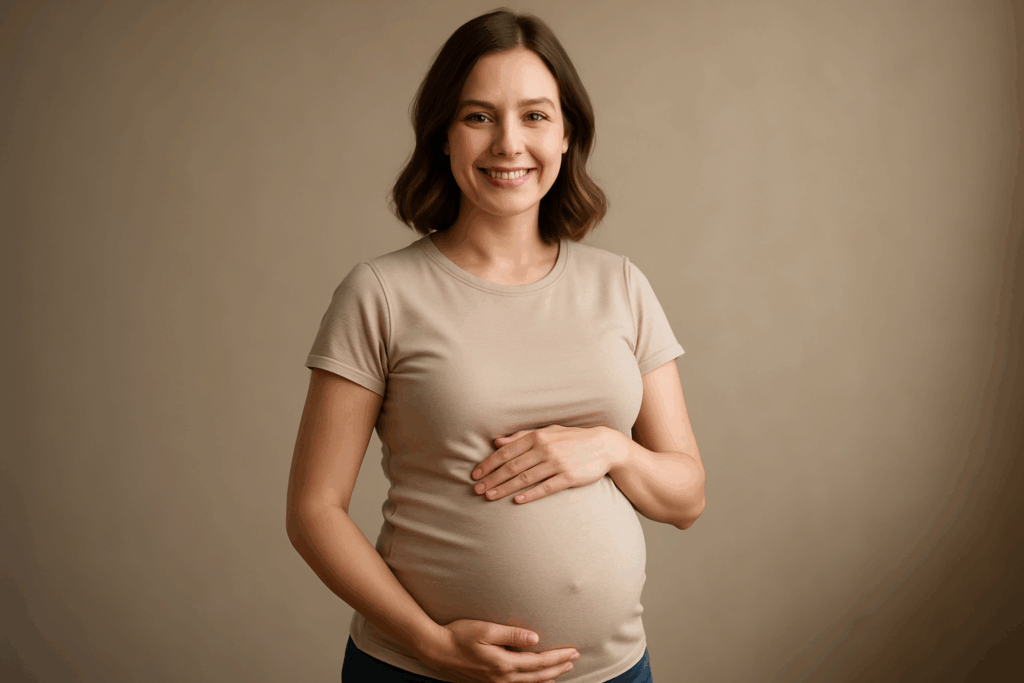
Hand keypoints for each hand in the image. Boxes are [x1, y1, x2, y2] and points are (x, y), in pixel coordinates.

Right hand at [423, 619, 579, 682]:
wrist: (436, 650)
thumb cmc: (459, 635)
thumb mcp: (485, 629)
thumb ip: (511, 634)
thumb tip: (536, 638)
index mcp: (504, 663)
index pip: (538, 662)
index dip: (557, 658)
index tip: (573, 652)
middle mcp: (502, 677)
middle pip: (537, 676)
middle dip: (558, 668)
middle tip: (574, 660)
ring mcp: (495, 682)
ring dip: (547, 677)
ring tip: (561, 671)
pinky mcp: (489, 682)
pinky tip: (535, 680)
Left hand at [472, 425, 621, 504]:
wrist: (604, 446)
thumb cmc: (572, 439)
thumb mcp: (548, 432)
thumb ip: (522, 436)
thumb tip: (498, 442)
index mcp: (537, 437)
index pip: (507, 452)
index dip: (489, 464)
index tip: (475, 474)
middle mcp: (545, 449)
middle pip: (512, 466)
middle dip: (492, 478)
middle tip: (476, 489)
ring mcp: (557, 464)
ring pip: (525, 478)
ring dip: (505, 488)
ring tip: (489, 496)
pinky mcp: (569, 477)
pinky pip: (545, 487)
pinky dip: (530, 494)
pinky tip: (517, 500)